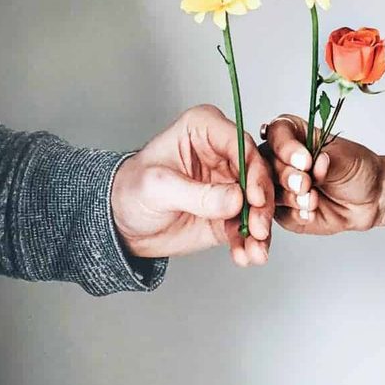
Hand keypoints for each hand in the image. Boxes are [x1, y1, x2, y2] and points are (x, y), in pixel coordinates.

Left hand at [111, 105, 273, 265]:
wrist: (123, 224)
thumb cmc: (131, 190)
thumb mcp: (157, 187)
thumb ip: (197, 194)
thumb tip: (235, 199)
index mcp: (204, 129)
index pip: (240, 143)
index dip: (252, 170)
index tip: (253, 197)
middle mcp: (223, 152)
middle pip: (257, 173)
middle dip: (261, 204)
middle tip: (259, 228)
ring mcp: (230, 183)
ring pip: (259, 202)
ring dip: (260, 228)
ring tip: (253, 250)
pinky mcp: (231, 211)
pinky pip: (249, 226)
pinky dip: (251, 243)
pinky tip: (246, 255)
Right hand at [262, 114, 384, 234]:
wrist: (370, 200)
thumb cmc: (357, 169)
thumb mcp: (345, 158)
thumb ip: (325, 161)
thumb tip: (313, 162)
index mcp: (294, 135)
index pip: (276, 133)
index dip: (285, 147)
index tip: (305, 160)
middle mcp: (282, 159)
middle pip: (266, 163)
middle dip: (286, 176)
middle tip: (306, 184)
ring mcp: (280, 185)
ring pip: (268, 190)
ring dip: (291, 197)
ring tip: (313, 200)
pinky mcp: (284, 210)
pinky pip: (279, 213)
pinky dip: (296, 214)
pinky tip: (312, 212)